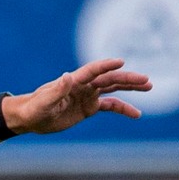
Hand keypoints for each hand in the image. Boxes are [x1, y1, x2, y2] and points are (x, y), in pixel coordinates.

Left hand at [7, 59, 153, 134]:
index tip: (121, 62)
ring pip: (114, 88)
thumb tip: (67, 76)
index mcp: (74, 81)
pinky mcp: (89, 107)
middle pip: (110, 78)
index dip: (106, 65)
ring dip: (131, 87)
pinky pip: (110, 106)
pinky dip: (123, 108)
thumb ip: (56, 90)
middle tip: (146, 80)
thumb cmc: (33, 109)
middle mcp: (84, 85)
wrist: (30, 117)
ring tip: (149, 87)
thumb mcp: (43, 102)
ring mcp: (88, 95)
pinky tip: (137, 113)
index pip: (93, 70)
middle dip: (128, 78)